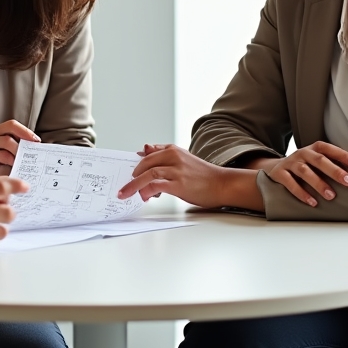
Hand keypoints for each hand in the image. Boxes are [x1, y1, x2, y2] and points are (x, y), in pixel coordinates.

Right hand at [0, 120, 39, 172]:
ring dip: (15, 158)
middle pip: (9, 137)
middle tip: (29, 158)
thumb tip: (36, 151)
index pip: (12, 125)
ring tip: (18, 166)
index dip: (25, 131)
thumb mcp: (3, 153)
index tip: (37, 141)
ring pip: (4, 148)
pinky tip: (9, 171)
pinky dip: (7, 165)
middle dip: (21, 148)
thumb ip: (15, 149)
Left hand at [118, 143, 238, 208]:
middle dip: (131, 175)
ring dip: (134, 185)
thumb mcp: (183, 160)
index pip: (148, 154)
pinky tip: (143, 197)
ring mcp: (176, 170)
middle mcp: (174, 157)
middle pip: (144, 163)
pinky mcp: (179, 184)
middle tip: (124, 186)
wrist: (223, 184)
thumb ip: (165, 157)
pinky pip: (156, 185)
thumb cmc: (204, 175)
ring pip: (148, 173)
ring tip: (126, 193)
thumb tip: (144, 152)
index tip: (127, 173)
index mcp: (173, 150)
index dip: (135, 164)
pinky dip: (146, 191)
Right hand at [254, 142, 347, 206]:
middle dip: (334, 171)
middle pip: (318, 160)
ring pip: (304, 171)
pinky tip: (313, 202)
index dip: (343, 155)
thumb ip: (331, 165)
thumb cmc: (304, 167)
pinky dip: (301, 193)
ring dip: (319, 184)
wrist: (274, 168)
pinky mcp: (279, 174)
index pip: (329, 149)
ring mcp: (290, 163)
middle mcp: (302, 153)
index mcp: (313, 149)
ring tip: (331, 196)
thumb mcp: (315, 162)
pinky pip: (290, 183)